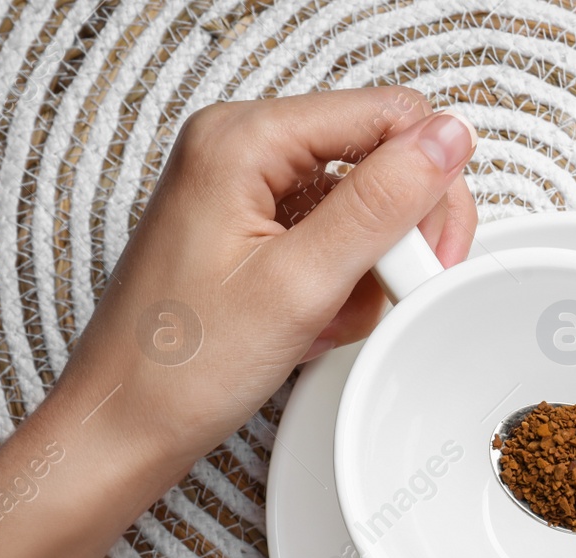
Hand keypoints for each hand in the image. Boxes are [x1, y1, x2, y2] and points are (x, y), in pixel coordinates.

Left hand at [56, 87, 477, 477]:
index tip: (423, 253)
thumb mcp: (299, 282)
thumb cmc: (181, 365)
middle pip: (382, 158)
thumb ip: (382, 204)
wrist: (128, 423)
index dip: (427, 182)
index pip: (389, 116)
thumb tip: (447, 138)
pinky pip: (338, 240)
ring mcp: (250, 190)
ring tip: (325, 316)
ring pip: (367, 208)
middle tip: (388, 287)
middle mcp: (244, 150)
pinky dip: (343, 287)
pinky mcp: (258, 230)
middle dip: (399, 233)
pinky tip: (312, 322)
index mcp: (244, 139)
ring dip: (368, 272)